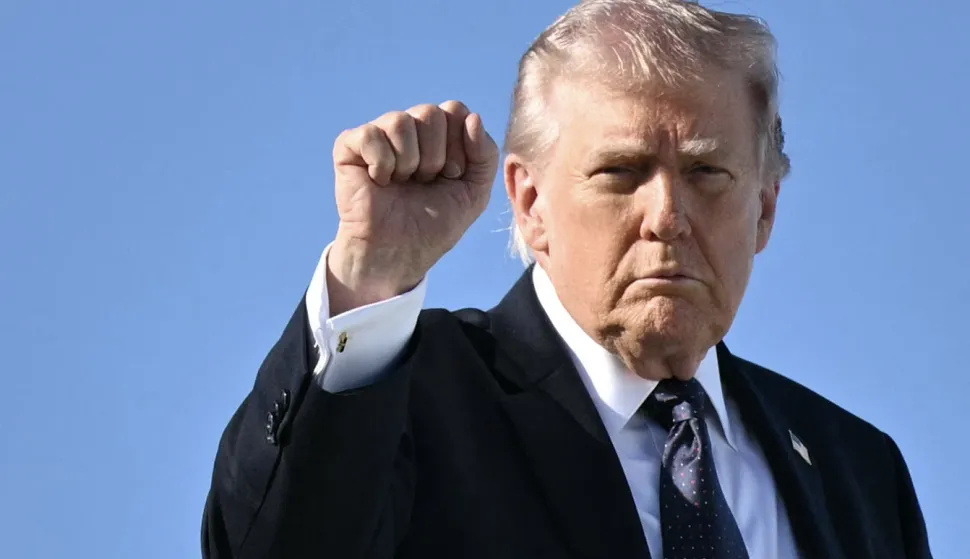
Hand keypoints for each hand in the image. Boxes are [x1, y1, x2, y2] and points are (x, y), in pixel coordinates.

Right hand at [328, 101, 498, 312]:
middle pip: (430, 112)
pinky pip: (370, 134)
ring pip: (400, 121)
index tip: (451, 176)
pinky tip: (379, 181)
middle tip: (425, 182)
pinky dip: (381, 164)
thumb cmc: (434, 224)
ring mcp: (379, 135)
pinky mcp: (349, 147)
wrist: (399, 252)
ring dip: (409, 162)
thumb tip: (472, 117)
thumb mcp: (475, 192)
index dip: (459, 146)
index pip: (455, 110)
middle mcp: (409, 129)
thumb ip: (485, 154)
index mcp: (438, 134)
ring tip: (402, 183)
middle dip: (435, 156)